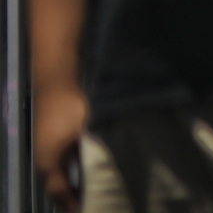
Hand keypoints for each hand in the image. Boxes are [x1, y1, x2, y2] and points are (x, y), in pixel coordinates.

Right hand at [35, 83, 86, 211]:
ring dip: (74, 188)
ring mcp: (51, 151)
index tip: (89, 212)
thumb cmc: (65, 111)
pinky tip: (89, 175)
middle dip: (72, 200)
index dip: (74, 205)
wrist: (58, 85)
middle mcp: (46, 162)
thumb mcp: (76, 137)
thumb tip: (93, 178)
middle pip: (58, 189)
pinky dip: (76, 174)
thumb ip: (83, 158)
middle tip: (92, 207)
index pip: (60, 194)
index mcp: (47, 165)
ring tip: (91, 197)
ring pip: (62, 178)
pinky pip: (66, 166)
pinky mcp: (58, 142)